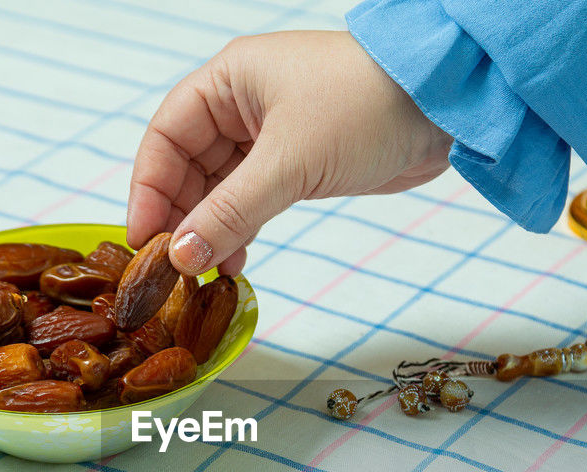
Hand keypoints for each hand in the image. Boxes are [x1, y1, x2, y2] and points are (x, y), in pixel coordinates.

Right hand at [126, 30, 451, 275]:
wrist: (443, 105)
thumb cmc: (365, 107)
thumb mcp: (289, 163)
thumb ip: (230, 213)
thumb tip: (181, 256)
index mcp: (229, 81)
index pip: (165, 137)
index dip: (149, 189)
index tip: (143, 241)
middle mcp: (243, 104)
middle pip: (188, 166)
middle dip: (180, 217)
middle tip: (174, 268)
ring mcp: (272, 134)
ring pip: (220, 188)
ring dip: (211, 230)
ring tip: (205, 274)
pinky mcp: (299, 162)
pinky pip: (252, 199)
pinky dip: (241, 229)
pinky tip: (236, 263)